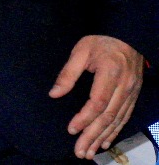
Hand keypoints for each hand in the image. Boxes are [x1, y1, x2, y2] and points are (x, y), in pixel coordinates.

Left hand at [49, 34, 144, 158]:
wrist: (128, 36)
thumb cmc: (101, 42)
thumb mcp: (80, 51)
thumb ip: (67, 73)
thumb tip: (54, 94)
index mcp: (110, 73)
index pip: (98, 102)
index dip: (85, 118)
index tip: (71, 129)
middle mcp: (124, 86)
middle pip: (108, 116)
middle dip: (93, 136)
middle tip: (80, 152)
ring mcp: (131, 92)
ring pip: (117, 120)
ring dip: (103, 138)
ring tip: (90, 152)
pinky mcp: (134, 96)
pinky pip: (124, 117)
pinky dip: (115, 131)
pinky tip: (105, 142)